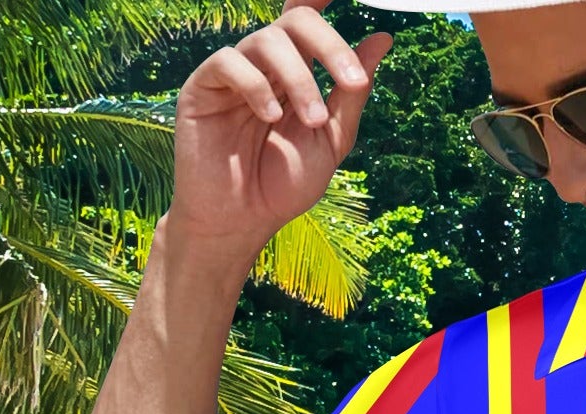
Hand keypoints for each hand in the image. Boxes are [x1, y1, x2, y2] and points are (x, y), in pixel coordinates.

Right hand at [169, 0, 391, 250]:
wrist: (242, 221)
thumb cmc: (283, 184)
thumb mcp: (331, 139)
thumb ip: (352, 93)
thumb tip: (382, 41)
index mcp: (296, 73)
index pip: (306, 20)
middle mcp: (265, 65)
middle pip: (296, 23)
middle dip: (330, 46)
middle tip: (354, 84)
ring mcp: (233, 72)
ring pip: (266, 41)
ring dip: (300, 80)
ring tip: (313, 121)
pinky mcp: (203, 86)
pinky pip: (230, 63)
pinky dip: (257, 87)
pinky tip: (271, 117)